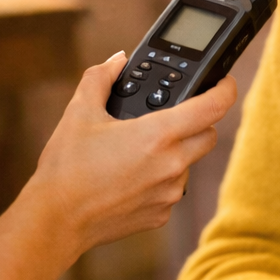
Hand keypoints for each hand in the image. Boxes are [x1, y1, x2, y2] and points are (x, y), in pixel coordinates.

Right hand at [28, 54, 236, 254]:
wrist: (55, 219)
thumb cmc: (66, 167)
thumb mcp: (79, 112)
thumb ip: (101, 78)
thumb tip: (117, 61)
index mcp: (157, 135)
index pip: (213, 107)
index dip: (224, 89)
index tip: (224, 82)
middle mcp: (171, 165)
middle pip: (209, 135)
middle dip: (197, 122)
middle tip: (171, 117)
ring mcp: (169, 193)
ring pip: (190, 164)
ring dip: (176, 153)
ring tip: (138, 151)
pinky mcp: (161, 215)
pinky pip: (172, 189)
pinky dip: (160, 179)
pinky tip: (129, 177)